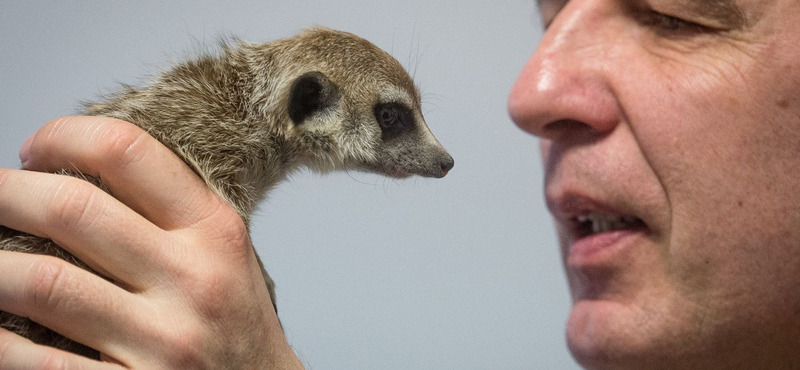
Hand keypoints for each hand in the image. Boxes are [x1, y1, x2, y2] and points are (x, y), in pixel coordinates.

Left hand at [0, 116, 303, 368]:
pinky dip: (0, 337)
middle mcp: (194, 280)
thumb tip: (67, 174)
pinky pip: (37, 359)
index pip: (129, 153)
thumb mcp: (224, 254)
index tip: (36, 150)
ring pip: (42, 282)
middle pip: (72, 209)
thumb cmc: (233, 324)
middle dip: (6, 193)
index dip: (65, 137)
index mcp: (215, 231)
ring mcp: (164, 341)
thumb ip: (169, 213)